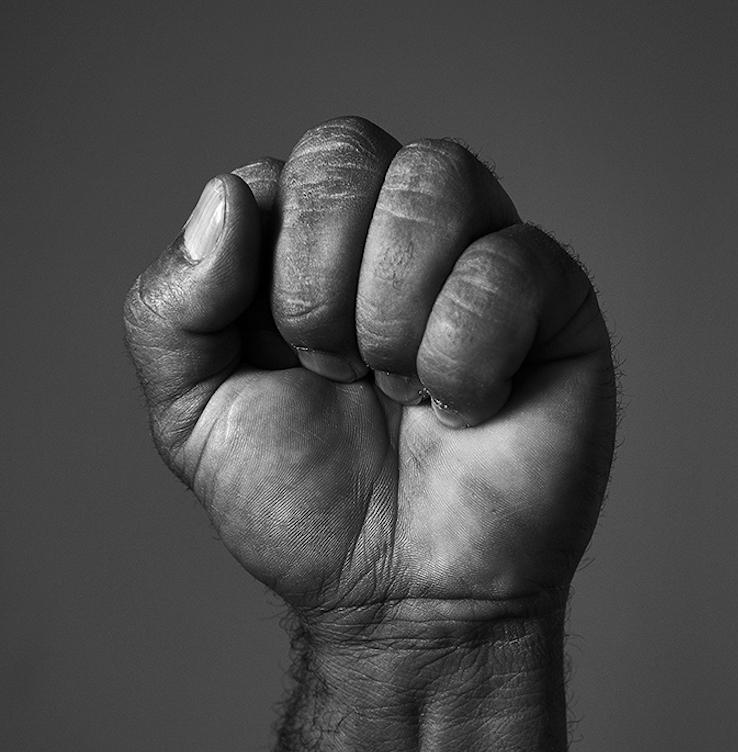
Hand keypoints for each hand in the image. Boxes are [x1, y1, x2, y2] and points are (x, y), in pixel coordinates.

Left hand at [124, 116, 615, 621]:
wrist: (404, 599)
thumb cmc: (309, 511)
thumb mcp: (193, 418)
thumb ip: (168, 308)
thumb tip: (229, 196)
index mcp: (307, 252)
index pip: (280, 172)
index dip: (272, 267)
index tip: (287, 359)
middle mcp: (392, 239)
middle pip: (348, 152)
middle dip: (322, 290)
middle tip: (342, 376)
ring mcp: (477, 260)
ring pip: (436, 179)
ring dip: (394, 315)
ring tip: (403, 394)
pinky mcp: (555, 300)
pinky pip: (509, 262)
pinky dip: (466, 356)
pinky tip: (467, 410)